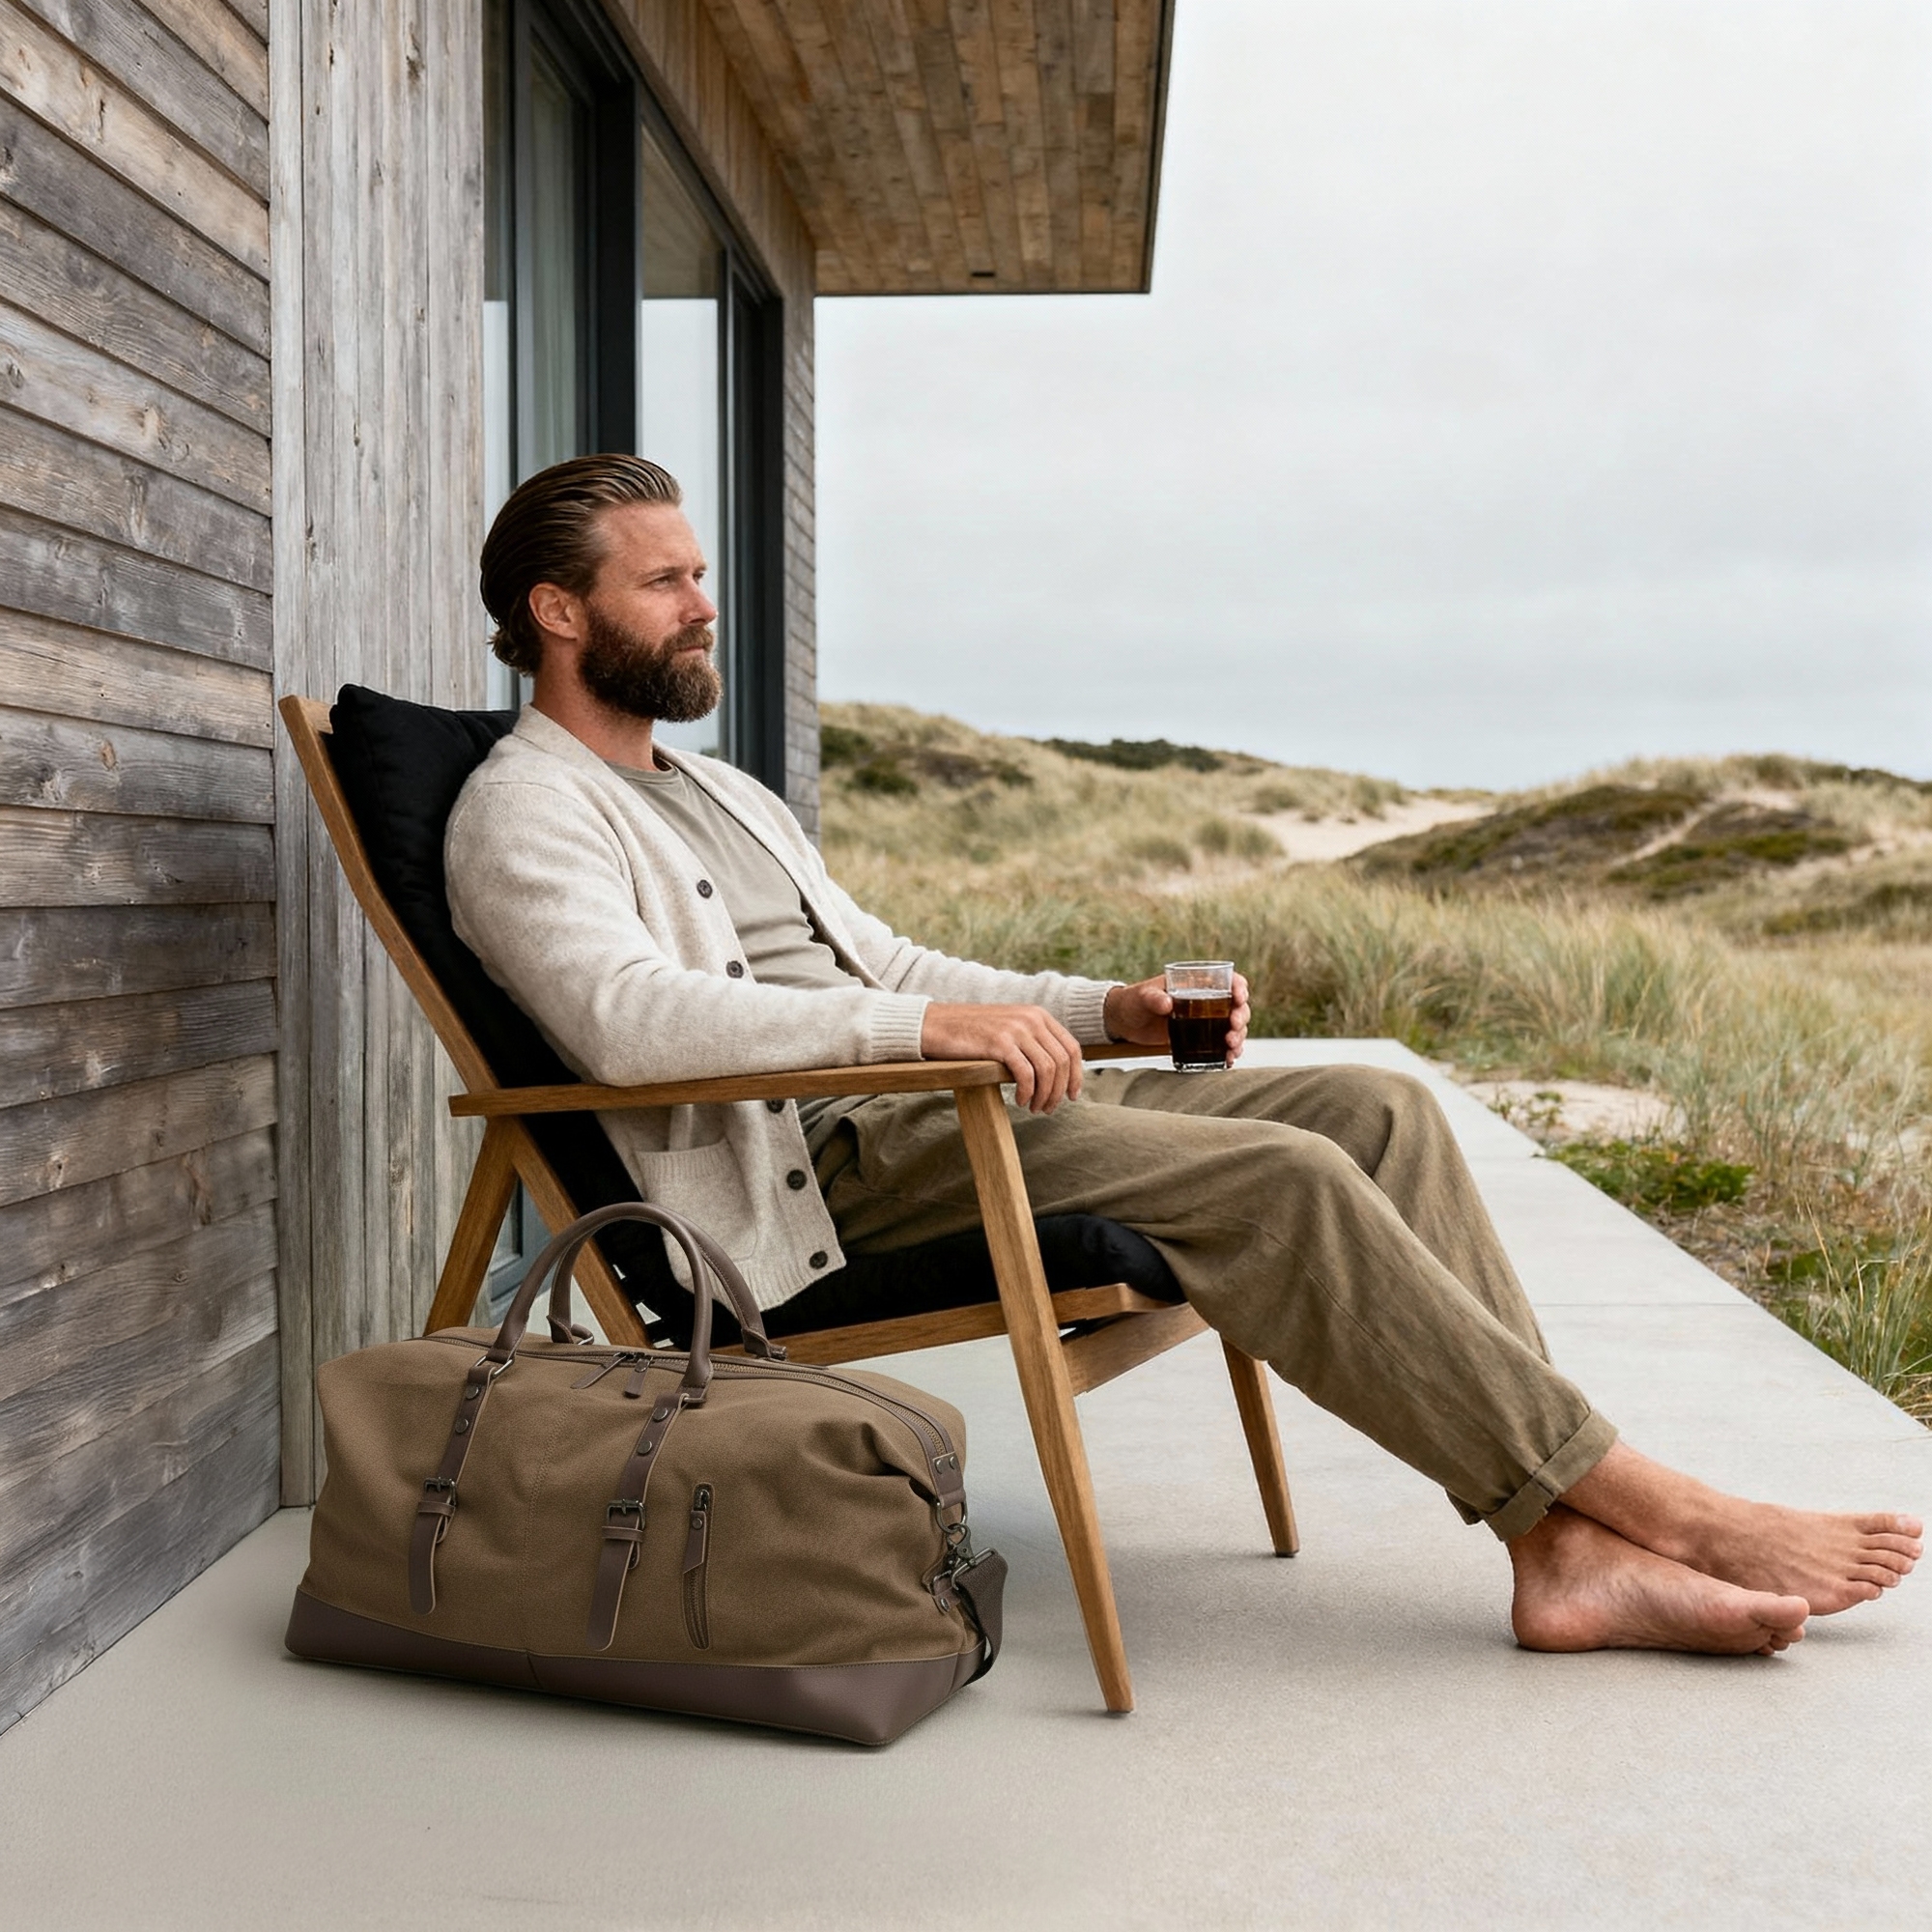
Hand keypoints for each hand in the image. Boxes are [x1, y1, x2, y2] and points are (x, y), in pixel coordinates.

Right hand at [920, 1003, 1084, 1112]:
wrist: (936, 1024)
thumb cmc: (971, 1032)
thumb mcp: (1009, 1028)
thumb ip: (1033, 1041)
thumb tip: (1057, 1071)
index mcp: (1038, 1015)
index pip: (1071, 1047)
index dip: (1076, 1075)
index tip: (1072, 1096)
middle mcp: (1031, 1019)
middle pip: (1063, 1061)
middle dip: (1061, 1091)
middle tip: (1049, 1108)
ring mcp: (1016, 1029)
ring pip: (1048, 1070)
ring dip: (1045, 1095)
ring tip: (1035, 1108)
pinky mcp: (999, 1043)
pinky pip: (1026, 1074)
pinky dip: (1028, 1092)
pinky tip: (1020, 1101)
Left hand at [1104, 973, 1250, 1063]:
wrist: (1125, 1021)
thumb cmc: (1135, 1000)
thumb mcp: (1143, 996)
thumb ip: (1153, 998)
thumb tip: (1166, 1003)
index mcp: (1198, 983)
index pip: (1229, 981)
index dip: (1239, 988)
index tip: (1239, 998)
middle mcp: (1208, 1001)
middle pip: (1237, 1007)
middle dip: (1241, 1017)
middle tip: (1232, 1026)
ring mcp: (1205, 1022)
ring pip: (1234, 1028)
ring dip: (1239, 1037)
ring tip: (1230, 1046)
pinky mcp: (1200, 1039)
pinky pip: (1222, 1045)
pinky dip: (1230, 1052)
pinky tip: (1229, 1059)